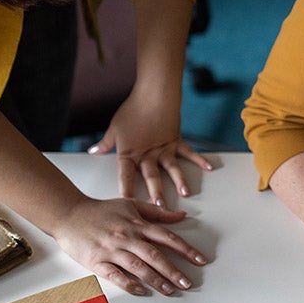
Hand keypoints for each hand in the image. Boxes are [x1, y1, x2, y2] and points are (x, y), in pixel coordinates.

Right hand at [50, 197, 207, 295]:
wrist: (68, 214)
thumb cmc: (100, 210)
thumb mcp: (131, 205)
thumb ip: (157, 212)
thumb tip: (182, 217)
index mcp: (137, 224)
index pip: (167, 237)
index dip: (186, 249)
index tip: (200, 260)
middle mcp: (127, 237)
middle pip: (155, 255)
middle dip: (173, 270)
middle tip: (188, 283)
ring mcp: (111, 250)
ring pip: (138, 267)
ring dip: (156, 280)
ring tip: (171, 290)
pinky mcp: (96, 261)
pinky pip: (115, 275)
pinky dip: (129, 284)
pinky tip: (142, 291)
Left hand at [88, 90, 212, 205]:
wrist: (153, 95)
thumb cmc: (132, 110)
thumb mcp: (114, 129)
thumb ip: (105, 143)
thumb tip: (94, 151)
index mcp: (130, 152)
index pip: (125, 175)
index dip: (125, 189)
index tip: (126, 203)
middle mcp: (148, 154)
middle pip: (151, 176)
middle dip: (156, 193)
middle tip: (161, 207)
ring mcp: (164, 148)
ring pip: (172, 168)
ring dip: (179, 181)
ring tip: (185, 194)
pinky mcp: (176, 140)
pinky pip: (189, 152)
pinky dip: (199, 160)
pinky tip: (209, 168)